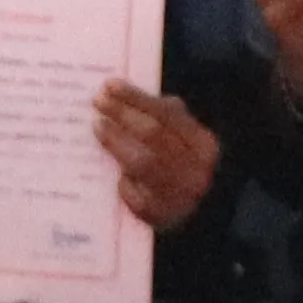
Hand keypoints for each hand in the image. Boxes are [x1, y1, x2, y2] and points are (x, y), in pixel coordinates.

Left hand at [99, 84, 218, 231]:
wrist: (196, 213)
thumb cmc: (179, 164)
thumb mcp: (180, 136)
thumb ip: (161, 116)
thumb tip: (120, 94)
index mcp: (204, 144)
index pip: (166, 114)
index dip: (136, 98)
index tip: (109, 86)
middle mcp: (197, 169)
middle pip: (153, 135)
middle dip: (123, 115)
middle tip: (98, 102)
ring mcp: (180, 195)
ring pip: (142, 163)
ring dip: (116, 142)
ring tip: (98, 126)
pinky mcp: (162, 217)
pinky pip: (136, 196)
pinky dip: (124, 183)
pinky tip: (113, 172)